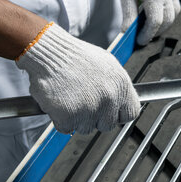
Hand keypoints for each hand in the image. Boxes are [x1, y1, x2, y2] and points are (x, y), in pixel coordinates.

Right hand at [16, 23, 140, 133]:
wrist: (50, 53)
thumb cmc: (75, 56)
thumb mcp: (107, 64)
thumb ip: (117, 86)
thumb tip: (120, 102)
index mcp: (121, 85)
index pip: (130, 113)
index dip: (118, 114)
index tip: (109, 112)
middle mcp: (109, 99)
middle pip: (107, 125)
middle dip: (95, 118)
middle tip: (83, 102)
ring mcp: (90, 109)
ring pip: (86, 129)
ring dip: (76, 118)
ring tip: (70, 97)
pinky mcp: (69, 116)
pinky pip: (66, 128)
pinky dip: (60, 119)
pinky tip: (59, 101)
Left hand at [114, 0, 180, 44]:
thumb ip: (128, 12)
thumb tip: (127, 30)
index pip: (155, 23)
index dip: (148, 34)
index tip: (139, 41)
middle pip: (167, 21)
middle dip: (156, 32)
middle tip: (143, 36)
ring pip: (174, 13)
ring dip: (165, 23)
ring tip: (151, 26)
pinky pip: (175, 3)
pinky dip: (170, 12)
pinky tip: (159, 12)